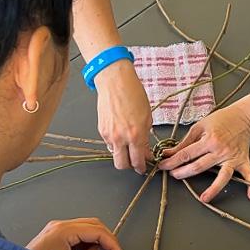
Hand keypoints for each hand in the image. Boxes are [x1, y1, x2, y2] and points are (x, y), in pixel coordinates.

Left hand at [26, 218, 124, 249]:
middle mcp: (61, 225)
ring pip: (87, 227)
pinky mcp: (55, 234)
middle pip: (94, 224)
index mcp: (64, 231)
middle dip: (108, 239)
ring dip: (98, 239)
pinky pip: (77, 233)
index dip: (112, 244)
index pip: (97, 231)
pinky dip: (88, 241)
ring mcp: (57, 228)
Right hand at [95, 59, 152, 173]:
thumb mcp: (147, 116)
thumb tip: (145, 150)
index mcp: (136, 135)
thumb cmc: (133, 94)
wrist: (115, 82)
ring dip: (122, 155)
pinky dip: (116, 143)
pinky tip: (121, 134)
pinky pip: (109, 144)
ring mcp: (109, 135)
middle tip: (136, 162)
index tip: (144, 166)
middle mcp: (121, 137)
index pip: (138, 161)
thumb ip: (146, 137)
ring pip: (114, 155)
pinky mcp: (101, 130)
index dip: (142, 167)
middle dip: (130, 166)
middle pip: (122, 165)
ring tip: (129, 146)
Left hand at [159, 98, 249, 202]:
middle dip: (183, 173)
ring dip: (213, 188)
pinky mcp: (243, 161)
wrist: (244, 116)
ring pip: (222, 176)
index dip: (172, 161)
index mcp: (209, 140)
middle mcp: (221, 151)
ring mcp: (233, 158)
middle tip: (173, 175)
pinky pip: (248, 175)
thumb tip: (170, 152)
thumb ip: (185, 141)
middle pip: (199, 166)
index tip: (163, 165)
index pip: (186, 154)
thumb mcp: (200, 126)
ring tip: (204, 198)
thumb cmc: (222, 119)